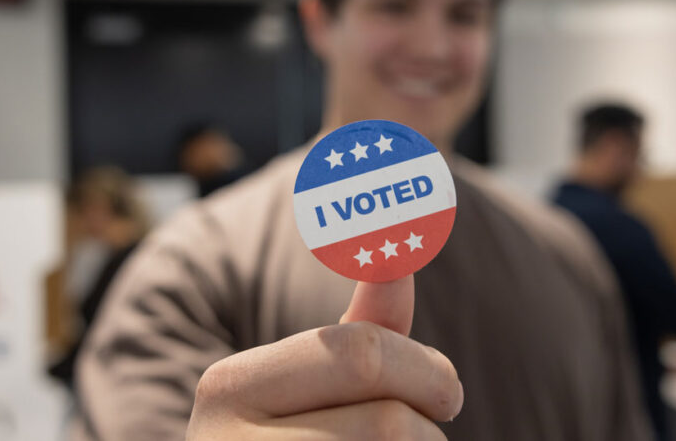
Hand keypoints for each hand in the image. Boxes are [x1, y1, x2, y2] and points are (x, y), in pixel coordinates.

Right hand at [185, 276, 462, 439]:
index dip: (426, 371)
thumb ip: (364, 327)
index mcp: (229, 385)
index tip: (446, 392)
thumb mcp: (316, 382)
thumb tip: (401, 253)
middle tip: (441, 425)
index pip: (361, 356)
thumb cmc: (293, 437)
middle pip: (387, 424)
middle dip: (429, 425)